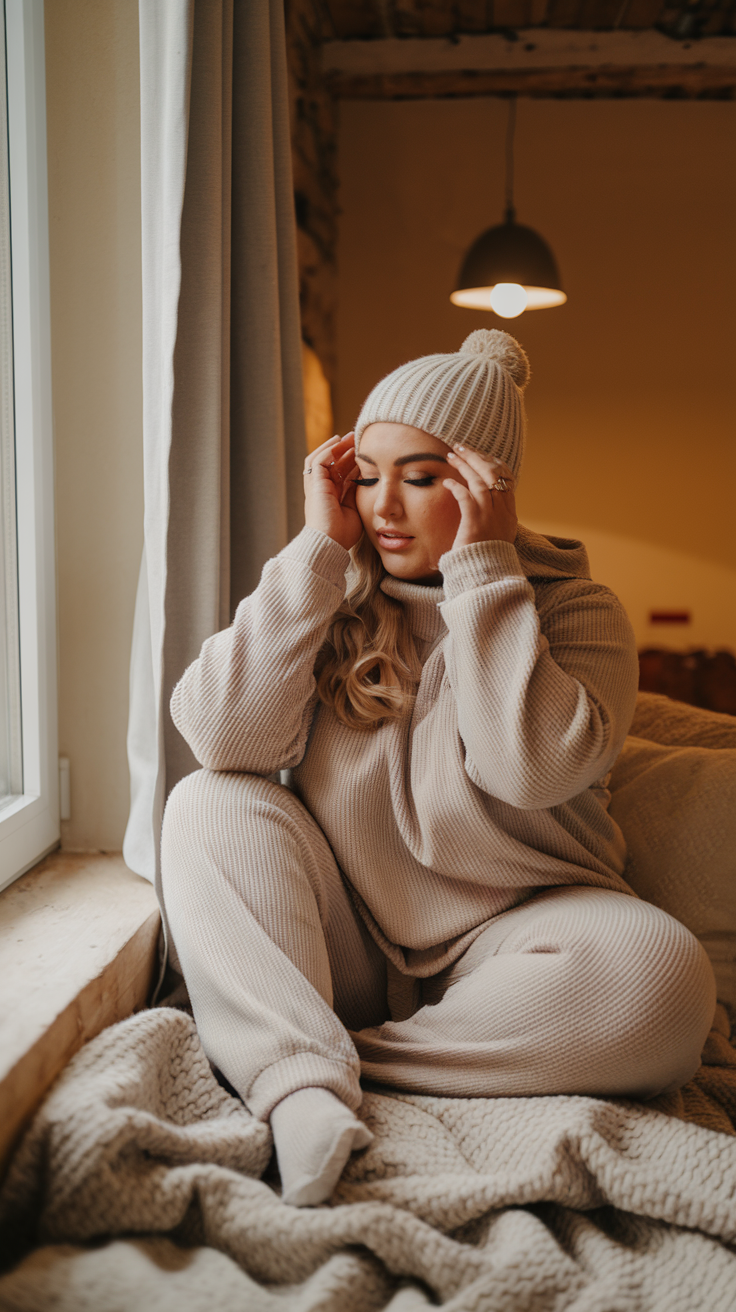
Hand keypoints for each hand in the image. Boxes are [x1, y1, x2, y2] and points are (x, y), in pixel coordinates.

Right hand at [304, 433, 362, 551]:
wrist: (329, 542)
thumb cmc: (342, 533)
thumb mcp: (355, 509)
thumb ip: (357, 493)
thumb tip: (367, 477)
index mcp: (331, 498)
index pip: (340, 474)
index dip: (351, 462)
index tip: (364, 453)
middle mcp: (322, 491)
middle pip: (332, 465)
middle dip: (344, 451)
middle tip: (358, 438)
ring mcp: (316, 487)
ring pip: (322, 459)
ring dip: (335, 447)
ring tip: (349, 436)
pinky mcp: (314, 484)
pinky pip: (318, 461)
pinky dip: (328, 450)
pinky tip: (340, 442)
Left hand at [443, 447, 517, 550]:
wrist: (486, 577)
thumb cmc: (485, 559)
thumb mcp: (495, 537)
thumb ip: (492, 521)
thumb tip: (479, 507)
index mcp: (510, 514)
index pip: (507, 479)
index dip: (494, 464)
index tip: (481, 456)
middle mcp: (503, 512)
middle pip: (494, 474)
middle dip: (477, 457)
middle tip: (461, 447)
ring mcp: (490, 516)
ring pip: (481, 480)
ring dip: (465, 465)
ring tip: (451, 454)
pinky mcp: (475, 523)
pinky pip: (466, 497)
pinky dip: (456, 487)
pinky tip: (446, 482)